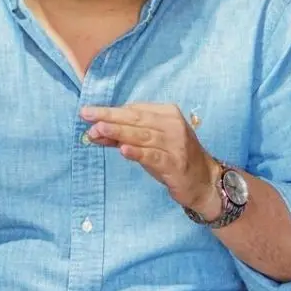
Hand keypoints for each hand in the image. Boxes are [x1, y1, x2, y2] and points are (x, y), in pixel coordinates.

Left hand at [80, 103, 219, 217]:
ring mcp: (176, 144)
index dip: (111, 112)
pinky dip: (138, 153)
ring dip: (118, 132)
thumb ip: (125, 135)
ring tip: (98, 129)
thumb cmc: (173, 158)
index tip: (88, 113)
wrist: (204, 181)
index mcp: (167, 113)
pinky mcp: (175, 164)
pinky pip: (153, 157)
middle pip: (136, 119)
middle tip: (86, 115)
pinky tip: (123, 150)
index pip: (134, 110)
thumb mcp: (150, 143)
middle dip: (109, 117)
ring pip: (142, 136)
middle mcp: (173, 125)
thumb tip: (95, 130)